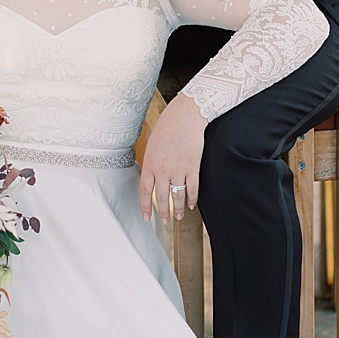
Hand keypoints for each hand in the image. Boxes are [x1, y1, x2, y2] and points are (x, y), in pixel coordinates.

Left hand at [139, 92, 206, 223]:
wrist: (185, 115)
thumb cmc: (168, 126)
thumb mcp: (153, 144)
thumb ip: (152, 162)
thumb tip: (151, 176)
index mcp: (150, 163)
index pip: (145, 191)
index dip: (145, 206)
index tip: (147, 217)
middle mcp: (163, 169)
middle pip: (161, 197)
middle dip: (163, 212)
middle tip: (165, 221)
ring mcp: (178, 169)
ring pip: (177, 196)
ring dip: (178, 209)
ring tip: (179, 216)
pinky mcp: (193, 167)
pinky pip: (192, 188)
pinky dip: (192, 199)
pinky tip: (191, 204)